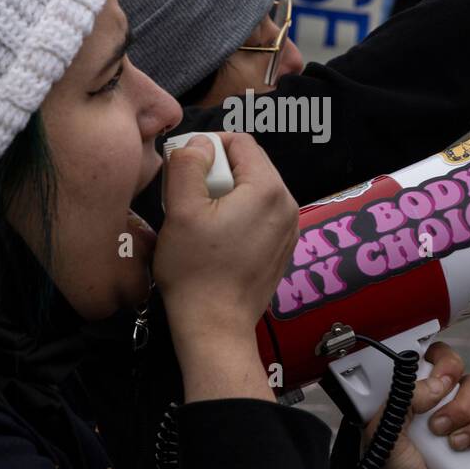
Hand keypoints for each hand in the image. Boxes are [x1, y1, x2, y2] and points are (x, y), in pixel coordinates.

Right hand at [153, 132, 297, 396]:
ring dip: (226, 194)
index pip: (241, 142)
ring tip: (199, 218)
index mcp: (268, 189)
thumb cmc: (195, 270)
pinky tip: (215, 237)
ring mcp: (289, 229)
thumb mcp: (180, 210)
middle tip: (187, 194)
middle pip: (250, 165)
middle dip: (217, 171)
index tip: (184, 165)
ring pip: (254, 190)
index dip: (208, 146)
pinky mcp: (282, 248)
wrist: (215, 326)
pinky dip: (238, 215)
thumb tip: (199, 144)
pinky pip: (260, 215)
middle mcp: (288, 205)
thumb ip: (188, 165)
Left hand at [353, 342, 469, 468]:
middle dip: (463, 405)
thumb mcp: (383, 435)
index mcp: (420, 395)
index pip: (443, 359)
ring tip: (455, 448)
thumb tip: (438, 384)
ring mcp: (467, 428)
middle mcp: (445, 406)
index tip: (443, 382)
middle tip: (439, 429)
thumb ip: (403, 402)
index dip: (448, 363)